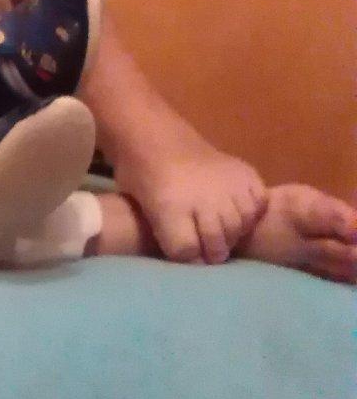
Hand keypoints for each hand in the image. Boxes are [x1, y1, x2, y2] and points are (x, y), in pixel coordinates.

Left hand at [113, 133, 266, 264]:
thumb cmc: (142, 177)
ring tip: (224, 234)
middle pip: (218, 243)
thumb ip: (165, 236)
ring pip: (240, 226)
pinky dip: (251, 213)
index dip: (189, 259)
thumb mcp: (140, 208)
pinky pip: (259, 203)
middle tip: (210, 251)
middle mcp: (203, 198)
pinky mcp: (245, 172)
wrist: (157, 138)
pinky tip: (240, 213)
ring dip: (233, 235)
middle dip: (213, 252)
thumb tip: (193, 260)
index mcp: (170, 208)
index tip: (191, 258)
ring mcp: (228, 184)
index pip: (188, 251)